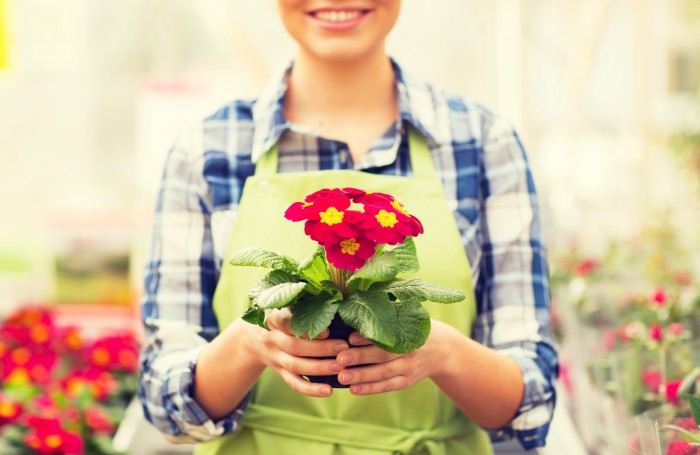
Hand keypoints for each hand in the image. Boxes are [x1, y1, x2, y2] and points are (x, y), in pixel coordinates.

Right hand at [251, 308, 348, 396]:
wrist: (254, 337)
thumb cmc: (282, 315)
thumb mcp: (287, 305)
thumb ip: (305, 304)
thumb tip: (335, 301)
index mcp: (273, 318)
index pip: (285, 321)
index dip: (305, 328)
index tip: (328, 330)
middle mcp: (272, 338)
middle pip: (294, 346)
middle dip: (320, 348)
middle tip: (343, 348)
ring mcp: (274, 357)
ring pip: (295, 365)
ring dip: (319, 368)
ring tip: (340, 367)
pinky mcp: (279, 372)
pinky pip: (294, 383)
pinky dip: (311, 389)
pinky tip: (328, 390)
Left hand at [335, 320, 451, 394]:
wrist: (443, 350)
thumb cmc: (416, 327)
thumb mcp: (409, 316)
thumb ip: (388, 313)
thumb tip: (357, 304)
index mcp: (410, 332)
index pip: (387, 335)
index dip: (368, 337)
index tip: (350, 338)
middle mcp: (410, 351)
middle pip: (383, 356)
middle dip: (360, 357)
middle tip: (340, 359)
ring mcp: (408, 368)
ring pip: (383, 374)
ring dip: (361, 376)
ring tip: (342, 377)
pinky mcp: (406, 381)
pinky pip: (387, 386)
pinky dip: (370, 389)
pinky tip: (353, 389)